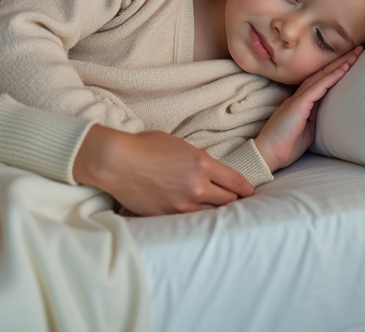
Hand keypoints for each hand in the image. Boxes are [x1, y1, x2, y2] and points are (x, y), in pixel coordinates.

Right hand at [73, 125, 253, 214]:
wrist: (117, 162)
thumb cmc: (143, 146)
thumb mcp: (178, 144)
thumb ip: (197, 158)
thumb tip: (207, 169)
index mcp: (202, 163)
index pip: (236, 181)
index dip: (246, 188)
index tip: (248, 191)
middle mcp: (197, 185)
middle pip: (229, 201)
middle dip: (233, 200)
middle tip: (234, 200)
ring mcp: (184, 203)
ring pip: (212, 213)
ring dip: (215, 210)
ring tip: (215, 208)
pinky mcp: (170, 215)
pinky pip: (192, 220)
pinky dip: (196, 217)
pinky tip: (195, 213)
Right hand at [255, 45, 361, 171]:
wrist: (269, 152)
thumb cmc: (286, 144)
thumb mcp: (307, 129)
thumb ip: (316, 118)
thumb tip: (329, 113)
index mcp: (302, 102)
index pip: (321, 82)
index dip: (336, 71)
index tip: (351, 62)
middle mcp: (300, 96)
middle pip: (323, 74)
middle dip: (340, 62)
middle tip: (357, 50)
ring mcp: (298, 99)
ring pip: (321, 76)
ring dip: (339, 65)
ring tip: (354, 54)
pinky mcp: (298, 104)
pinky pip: (318, 87)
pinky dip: (331, 77)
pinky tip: (343, 69)